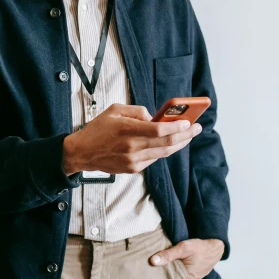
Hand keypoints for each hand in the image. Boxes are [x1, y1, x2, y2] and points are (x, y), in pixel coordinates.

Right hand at [62, 103, 202, 176]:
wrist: (82, 152)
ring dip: (179, 144)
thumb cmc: (98, 129)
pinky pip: (154, 158)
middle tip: (197, 128)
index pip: (159, 130)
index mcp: (127, 130)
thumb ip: (137, 111)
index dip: (177, 127)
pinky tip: (170, 143)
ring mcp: (133, 161)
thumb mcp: (114, 110)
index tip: (189, 121)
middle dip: (185, 135)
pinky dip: (164, 150)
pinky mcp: (133, 169)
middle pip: (166, 143)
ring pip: (163, 153)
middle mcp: (132, 147)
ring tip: (188, 135)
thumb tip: (154, 117)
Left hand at [149, 238, 224, 278]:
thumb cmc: (200, 248)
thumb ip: (168, 254)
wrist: (214, 248)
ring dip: (163, 276)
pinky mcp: (187, 277)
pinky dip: (169, 274)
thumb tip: (152, 261)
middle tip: (143, 277)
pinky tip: (160, 269)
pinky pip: (176, 277)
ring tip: (148, 273)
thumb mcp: (184, 248)